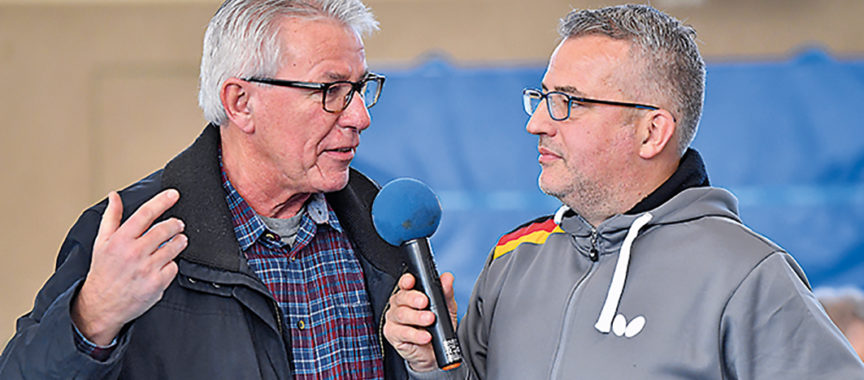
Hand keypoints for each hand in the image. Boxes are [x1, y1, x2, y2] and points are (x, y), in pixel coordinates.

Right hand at [71, 189, 186, 344]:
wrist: (101, 305)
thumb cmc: (103, 272)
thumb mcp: (101, 242)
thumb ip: (111, 217)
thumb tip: (114, 196)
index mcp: (120, 240)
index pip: (145, 214)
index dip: (162, 201)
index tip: (174, 194)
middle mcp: (134, 253)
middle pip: (165, 229)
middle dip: (176, 224)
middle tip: (178, 224)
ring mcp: (147, 269)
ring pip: (174, 246)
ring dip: (180, 241)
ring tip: (177, 240)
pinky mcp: (157, 283)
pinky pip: (174, 267)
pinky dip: (172, 263)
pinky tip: (165, 263)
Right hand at [383, 272, 457, 372]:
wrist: (434, 351)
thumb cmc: (437, 326)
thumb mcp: (446, 308)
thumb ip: (446, 292)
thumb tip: (447, 278)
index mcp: (410, 294)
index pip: (405, 283)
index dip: (406, 281)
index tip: (412, 281)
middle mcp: (399, 304)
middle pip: (401, 297)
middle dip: (413, 298)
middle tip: (425, 302)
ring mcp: (394, 319)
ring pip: (401, 314)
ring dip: (416, 317)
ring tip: (429, 320)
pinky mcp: (393, 334)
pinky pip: (402, 332)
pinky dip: (415, 335)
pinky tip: (425, 336)